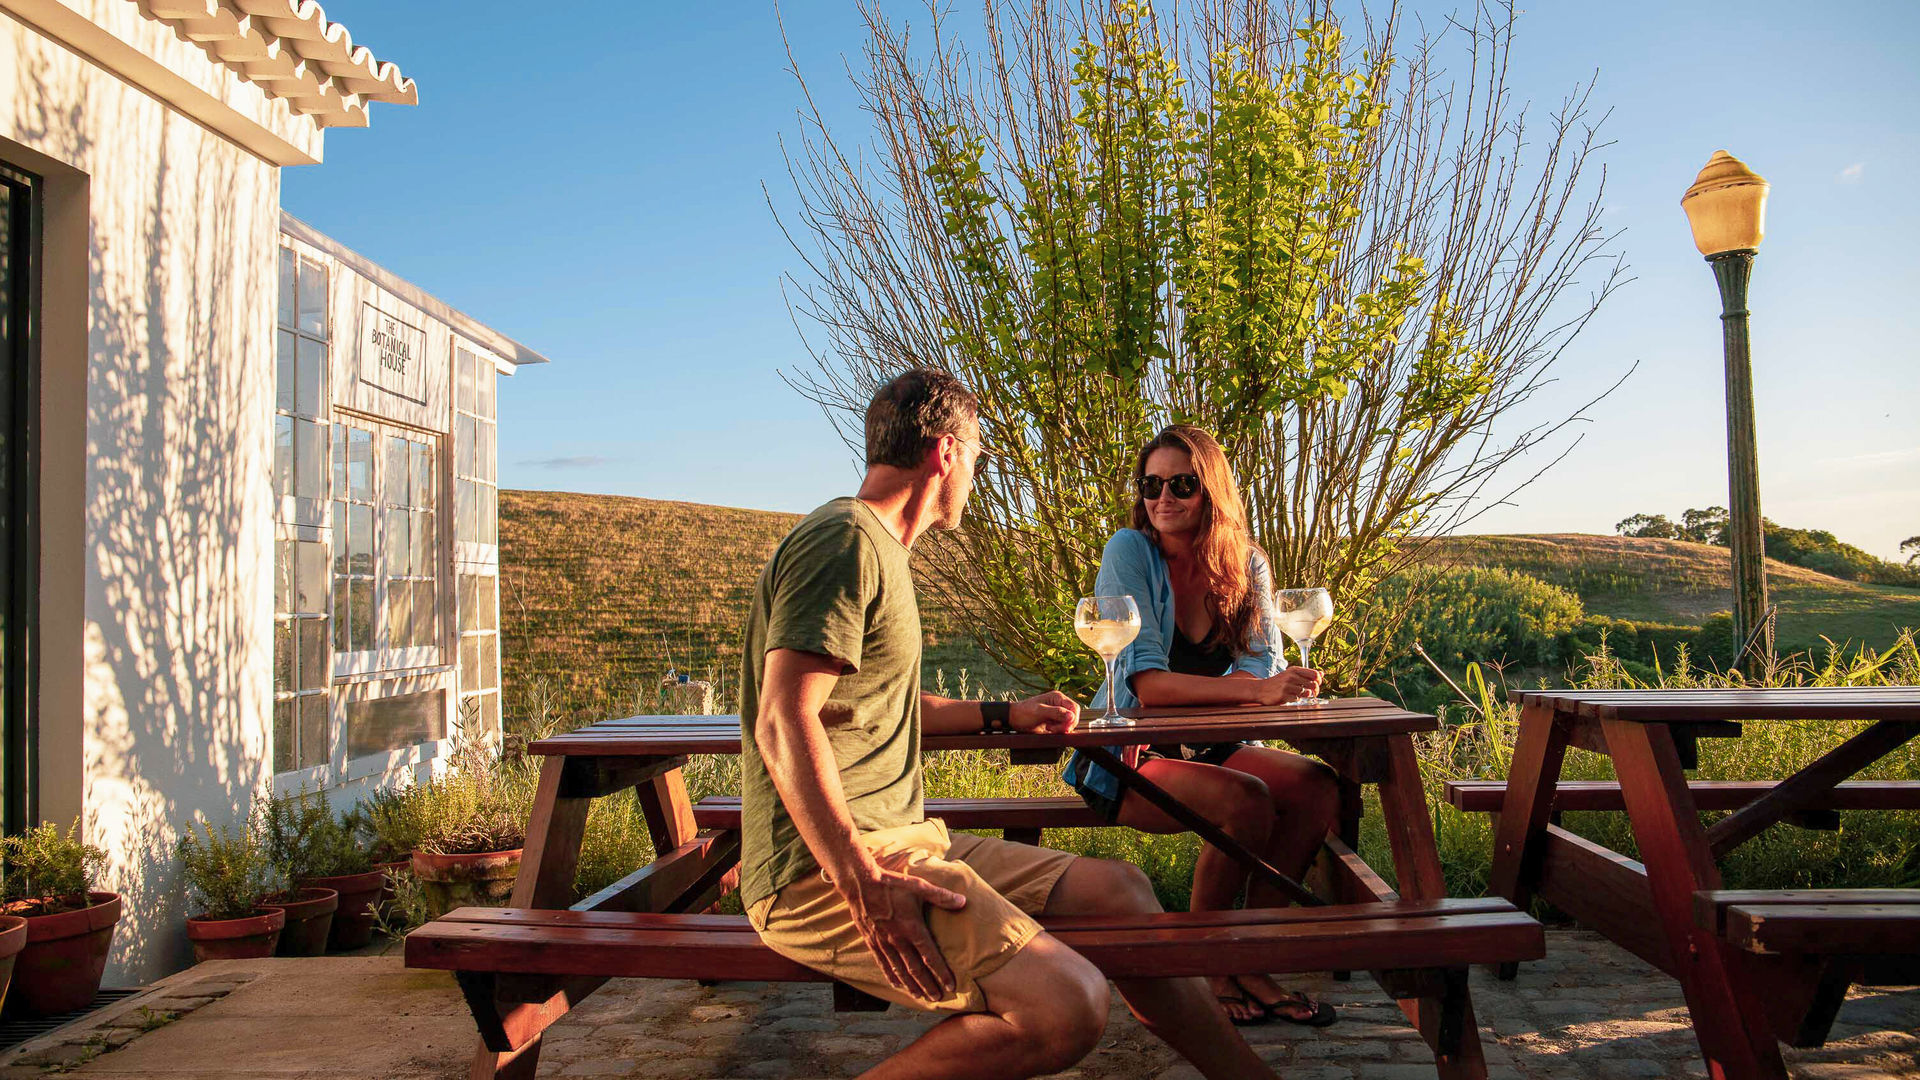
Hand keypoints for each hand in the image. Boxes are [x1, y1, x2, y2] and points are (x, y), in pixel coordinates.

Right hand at [838, 850, 967, 999]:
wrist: (860, 883)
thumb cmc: (892, 883)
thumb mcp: (919, 885)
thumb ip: (941, 896)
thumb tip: (963, 902)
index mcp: (912, 927)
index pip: (930, 956)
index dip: (941, 972)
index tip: (951, 985)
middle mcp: (898, 939)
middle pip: (915, 968)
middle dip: (928, 985)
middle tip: (937, 998)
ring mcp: (884, 942)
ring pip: (899, 970)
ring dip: (911, 985)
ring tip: (920, 997)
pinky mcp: (872, 942)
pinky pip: (883, 964)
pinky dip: (891, 976)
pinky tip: (897, 984)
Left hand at [1011, 690, 1079, 732]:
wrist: (1014, 719)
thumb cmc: (1024, 712)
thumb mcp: (1039, 712)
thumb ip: (1056, 713)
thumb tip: (1072, 716)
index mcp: (1057, 697)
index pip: (1074, 708)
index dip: (1072, 719)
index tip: (1064, 728)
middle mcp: (1059, 703)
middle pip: (1073, 716)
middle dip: (1066, 725)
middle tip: (1052, 729)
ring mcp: (1057, 712)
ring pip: (1069, 722)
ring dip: (1061, 728)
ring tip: (1048, 728)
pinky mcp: (1054, 719)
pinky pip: (1063, 726)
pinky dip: (1058, 730)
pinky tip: (1048, 729)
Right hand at [1256, 667, 1321, 704]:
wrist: (1261, 689)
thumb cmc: (1278, 683)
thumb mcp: (1291, 675)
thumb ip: (1306, 674)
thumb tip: (1322, 673)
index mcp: (1294, 670)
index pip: (1315, 674)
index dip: (1319, 681)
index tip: (1316, 685)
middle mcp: (1291, 676)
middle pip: (1313, 684)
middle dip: (1316, 691)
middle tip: (1312, 694)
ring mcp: (1287, 686)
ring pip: (1307, 692)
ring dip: (1306, 696)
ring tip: (1300, 695)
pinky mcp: (1284, 695)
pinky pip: (1298, 699)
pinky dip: (1297, 700)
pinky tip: (1292, 698)